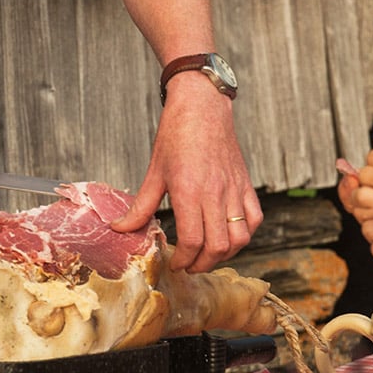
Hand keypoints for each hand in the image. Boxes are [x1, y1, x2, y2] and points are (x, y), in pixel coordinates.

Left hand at [113, 76, 261, 273]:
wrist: (202, 107)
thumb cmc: (176, 136)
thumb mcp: (154, 172)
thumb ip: (140, 207)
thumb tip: (119, 228)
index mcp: (189, 191)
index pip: (193, 240)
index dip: (184, 259)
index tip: (175, 263)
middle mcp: (215, 193)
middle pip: (217, 246)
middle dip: (202, 264)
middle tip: (189, 265)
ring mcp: (234, 189)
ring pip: (239, 237)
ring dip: (225, 254)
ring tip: (208, 255)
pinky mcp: (245, 184)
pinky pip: (253, 219)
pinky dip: (244, 234)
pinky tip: (229, 236)